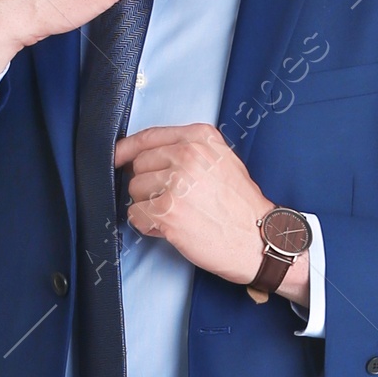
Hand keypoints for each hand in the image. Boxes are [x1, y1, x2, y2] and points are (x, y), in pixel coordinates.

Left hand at [114, 122, 308, 302]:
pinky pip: (136, 214)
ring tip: (177, 215)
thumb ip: (190, 150)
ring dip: (148, 206)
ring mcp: (176, 183)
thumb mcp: (222, 160)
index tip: (118, 156)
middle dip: (148, 185)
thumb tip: (147, 154)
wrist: (259, 239)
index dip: (128, 149)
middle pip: (139, 165)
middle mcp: (187, 155)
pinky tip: (170, 228)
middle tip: (173, 200)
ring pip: (135, 190)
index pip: (149, 136)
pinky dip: (147, 225)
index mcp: (200, 138)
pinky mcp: (167, 211)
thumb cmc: (241, 206)